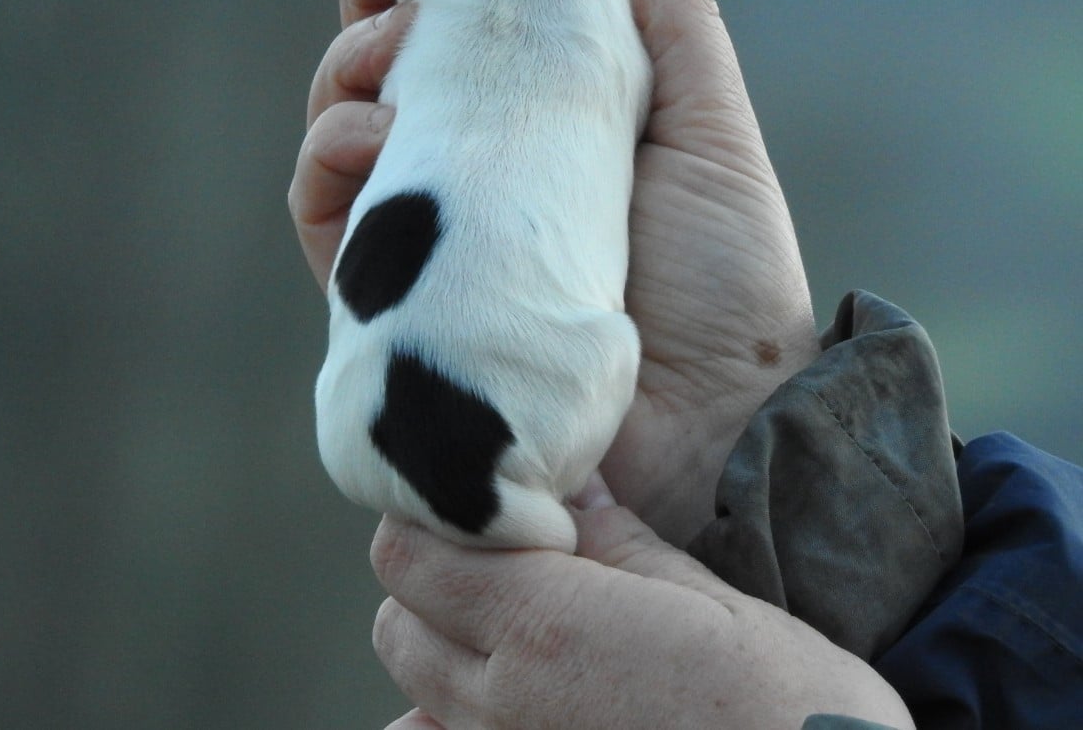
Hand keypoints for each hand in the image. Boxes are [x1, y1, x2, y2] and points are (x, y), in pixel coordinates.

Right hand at [288, 0, 820, 545]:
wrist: (711, 424)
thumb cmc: (723, 280)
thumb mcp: (709, 128)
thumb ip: (667, 20)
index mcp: (543, 134)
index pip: (464, 43)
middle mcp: (475, 181)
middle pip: (388, 75)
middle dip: (372, 8)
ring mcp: (427, 236)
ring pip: (341, 128)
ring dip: (349, 67)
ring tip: (393, 51)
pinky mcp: (388, 295)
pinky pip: (322, 210)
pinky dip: (330, 152)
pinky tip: (375, 130)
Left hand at [370, 477, 912, 729]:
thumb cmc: (790, 710)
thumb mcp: (712, 603)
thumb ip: (618, 542)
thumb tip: (572, 482)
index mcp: (540, 627)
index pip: (406, 554)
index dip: (432, 519)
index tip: (484, 507)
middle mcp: (502, 701)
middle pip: (398, 622)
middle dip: (431, 580)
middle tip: (503, 560)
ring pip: (414, 692)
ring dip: (441, 650)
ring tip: (515, 629)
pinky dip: (452, 721)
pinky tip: (519, 700)